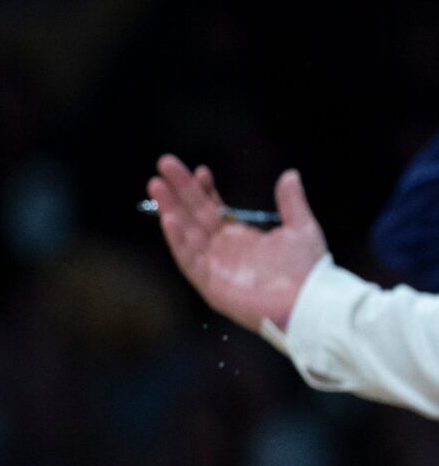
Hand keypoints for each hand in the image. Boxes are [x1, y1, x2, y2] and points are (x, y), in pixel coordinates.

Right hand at [149, 154, 328, 333]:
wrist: (309, 302)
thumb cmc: (307, 270)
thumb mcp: (301, 228)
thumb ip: (291, 202)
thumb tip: (289, 175)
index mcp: (239, 237)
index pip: (213, 208)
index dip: (204, 189)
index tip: (199, 170)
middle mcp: (221, 249)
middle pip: (193, 214)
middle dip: (178, 190)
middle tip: (164, 164)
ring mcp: (213, 266)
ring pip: (184, 232)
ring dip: (169, 208)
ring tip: (156, 185)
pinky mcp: (209, 283)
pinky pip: (188, 258)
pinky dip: (177, 239)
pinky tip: (169, 219)